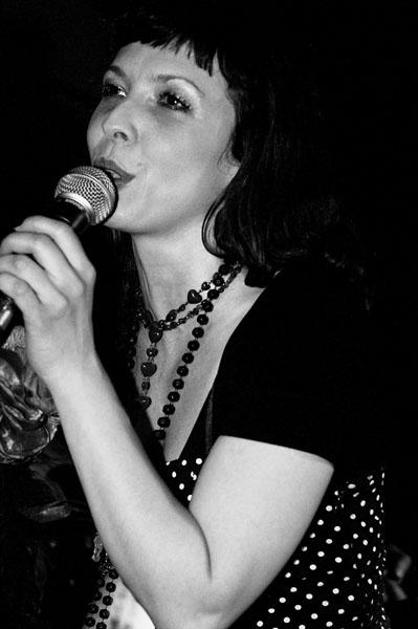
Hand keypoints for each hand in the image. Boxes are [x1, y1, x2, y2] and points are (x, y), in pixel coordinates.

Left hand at [0, 216, 96, 385]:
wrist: (74, 364)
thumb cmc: (72, 330)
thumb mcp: (79, 293)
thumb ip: (64, 268)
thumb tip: (33, 244)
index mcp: (85, 272)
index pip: (63, 232)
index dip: (37, 222)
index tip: (23, 228)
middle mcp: (74, 282)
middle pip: (40, 241)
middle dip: (13, 239)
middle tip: (5, 249)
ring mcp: (59, 299)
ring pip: (23, 263)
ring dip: (2, 262)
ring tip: (0, 269)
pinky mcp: (41, 316)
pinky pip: (14, 286)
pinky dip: (1, 279)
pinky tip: (1, 284)